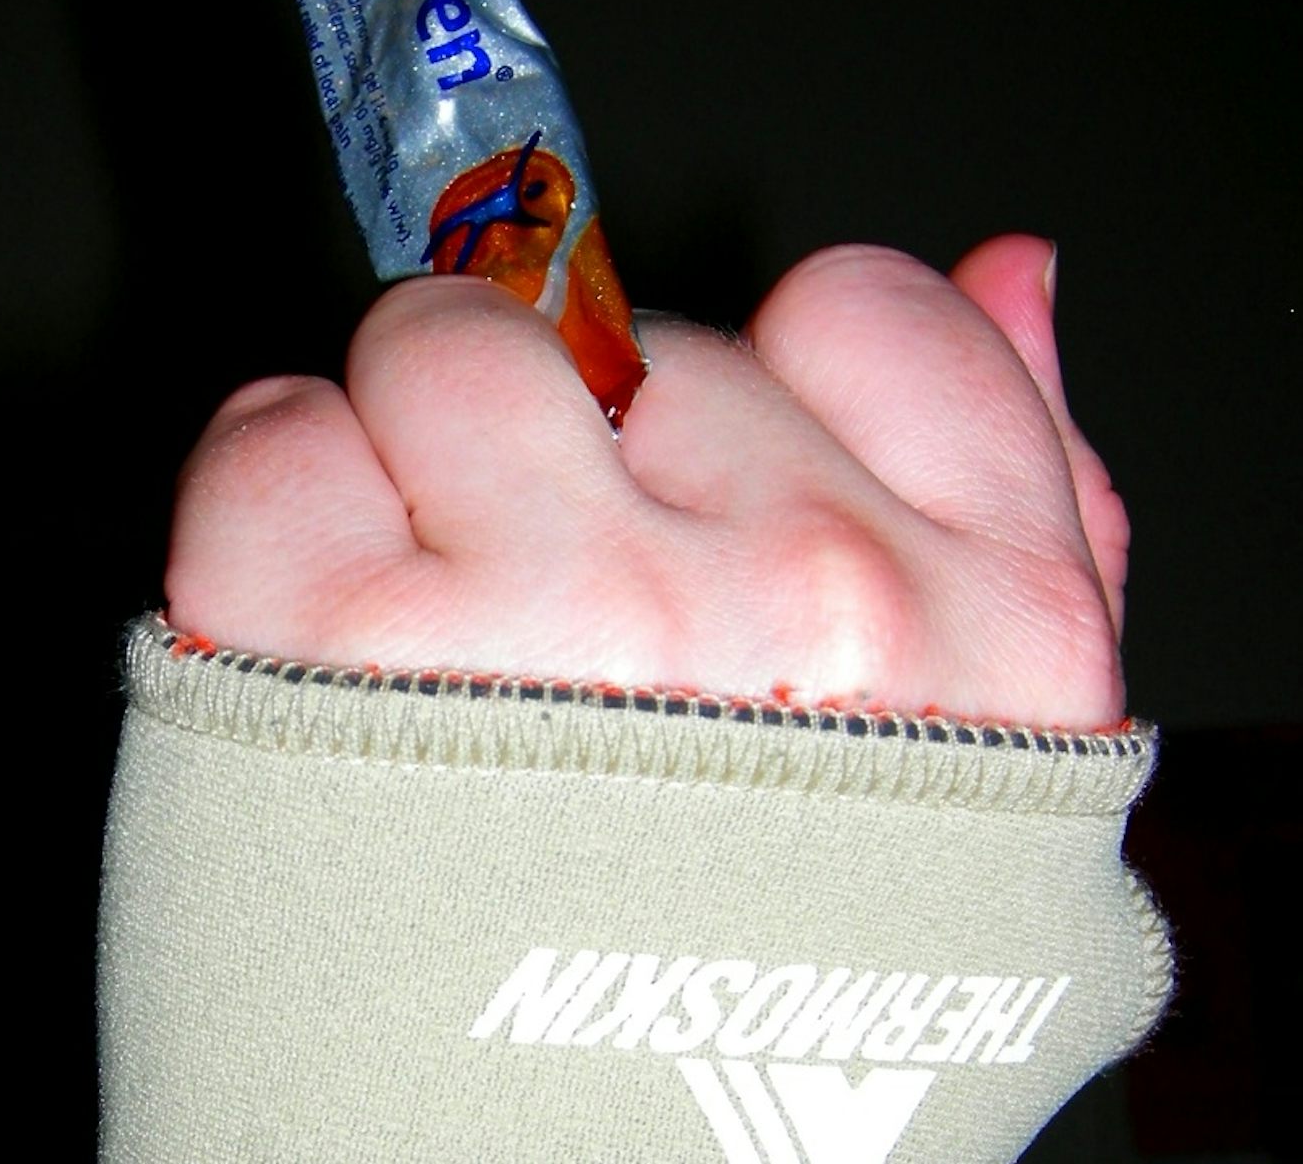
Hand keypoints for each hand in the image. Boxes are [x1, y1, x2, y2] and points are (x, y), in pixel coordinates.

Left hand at [164, 235, 1128, 729]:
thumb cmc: (745, 1032)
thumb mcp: (984, 804)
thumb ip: (1029, 507)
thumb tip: (1017, 270)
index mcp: (987, 630)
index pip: (874, 317)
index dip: (760, 390)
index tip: (696, 478)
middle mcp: (793, 597)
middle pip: (635, 339)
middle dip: (580, 456)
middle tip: (561, 637)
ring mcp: (558, 603)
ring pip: (443, 347)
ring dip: (414, 464)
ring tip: (436, 644)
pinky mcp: (329, 636)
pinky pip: (274, 428)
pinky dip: (273, 510)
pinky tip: (324, 660)